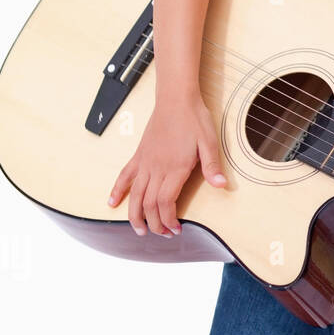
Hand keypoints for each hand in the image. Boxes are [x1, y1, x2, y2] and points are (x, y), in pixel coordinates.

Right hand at [107, 89, 227, 236]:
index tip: (176, 230)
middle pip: (149, 203)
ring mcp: (145, 162)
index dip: (168, 219)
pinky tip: (112, 203)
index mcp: (175, 168)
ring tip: (139, 230)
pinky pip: (124, 175)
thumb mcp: (210, 142)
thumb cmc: (195, 120)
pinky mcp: (139, 155)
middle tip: (163, 235)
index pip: (165, 202)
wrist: (176, 99)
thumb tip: (221, 186)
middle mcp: (157, 168)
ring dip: (134, 215)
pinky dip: (117, 190)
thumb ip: (212, 166)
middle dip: (155, 223)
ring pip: (135, 194)